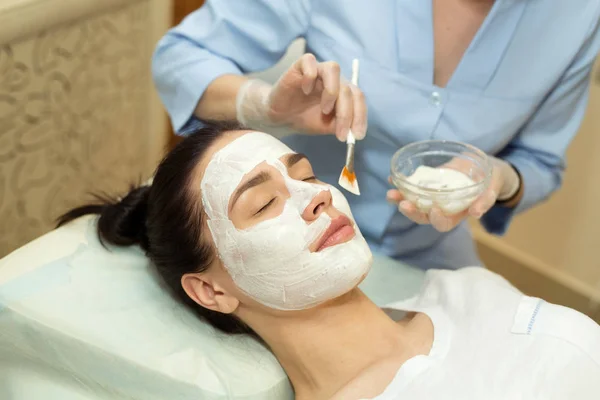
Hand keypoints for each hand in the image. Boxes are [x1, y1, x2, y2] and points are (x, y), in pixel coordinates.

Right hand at [236, 53, 366, 140]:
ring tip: (325, 110)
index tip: (357, 136)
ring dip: (332, 92)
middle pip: (348, 88)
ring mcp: (317, 70)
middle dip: (347, 114)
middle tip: (340, 134)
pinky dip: (310, 76)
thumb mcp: (327, 126)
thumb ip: (342, 126)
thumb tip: (355, 132)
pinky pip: (309, 61)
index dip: (360, 116)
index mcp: (343, 90)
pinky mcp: (299, 66)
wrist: (281, 118)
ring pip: (333, 68)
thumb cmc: (305, 119)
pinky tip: (305, 91)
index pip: (358, 98)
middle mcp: (333, 78)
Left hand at [386, 157, 519, 231]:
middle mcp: (441, 208)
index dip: (437, 219)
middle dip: (411, 212)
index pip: (443, 224)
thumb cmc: (489, 181)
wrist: (482, 167)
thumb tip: (476, 213)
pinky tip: (391, 178)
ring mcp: (431, 197)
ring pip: (413, 203)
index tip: (434, 210)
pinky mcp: (425, 184)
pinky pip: (410, 187)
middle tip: (403, 204)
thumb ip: (485, 200)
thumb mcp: (491, 188)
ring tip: (391, 194)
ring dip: (400, 200)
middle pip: (423, 216)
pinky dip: (400, 184)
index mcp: (456, 214)